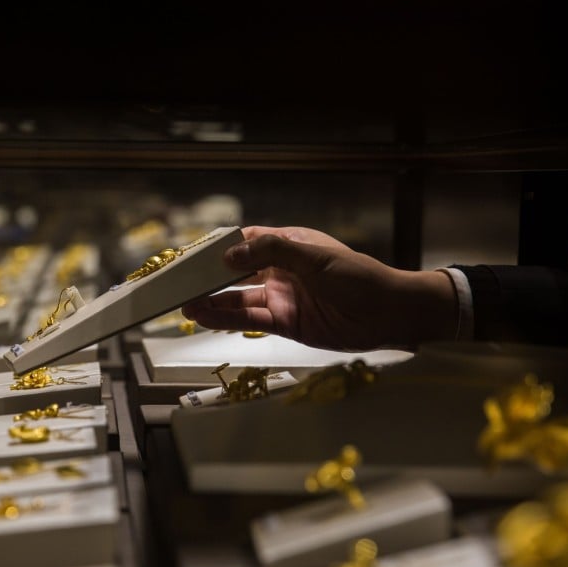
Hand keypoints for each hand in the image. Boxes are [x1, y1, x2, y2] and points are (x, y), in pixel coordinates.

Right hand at [180, 226, 456, 350]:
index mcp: (288, 246)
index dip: (218, 248)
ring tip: (184, 307)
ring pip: (238, 299)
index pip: (246, 242)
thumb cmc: (358, 277)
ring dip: (212, 303)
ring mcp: (281, 298)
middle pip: (236, 274)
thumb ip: (271, 252)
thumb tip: (229, 255)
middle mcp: (280, 271)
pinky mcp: (284, 323)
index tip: (192, 255)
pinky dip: (226, 320)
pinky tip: (206, 318)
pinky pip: (249, 321)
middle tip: (178, 285)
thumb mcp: (314, 256)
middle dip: (208, 279)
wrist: (390, 313)